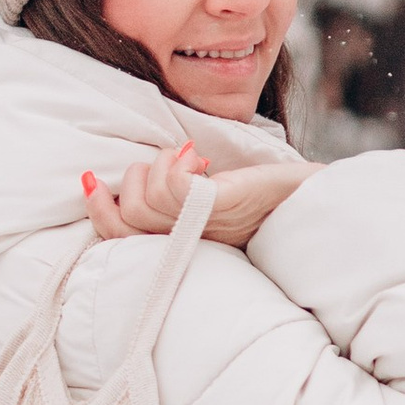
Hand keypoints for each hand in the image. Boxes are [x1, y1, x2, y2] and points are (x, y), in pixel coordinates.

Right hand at [82, 139, 315, 247]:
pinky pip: (173, 189)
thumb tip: (127, 174)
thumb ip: (174, 193)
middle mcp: (188, 243)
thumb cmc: (266, 197)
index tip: (92, 181)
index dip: (98, 211)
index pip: (118, 238)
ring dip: (161, 164)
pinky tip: (199, 160)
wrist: (313, 199)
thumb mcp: (210, 198)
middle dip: (135, 178)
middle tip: (175, 164)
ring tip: (192, 160)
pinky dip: (177, 164)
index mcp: (181, 244)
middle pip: (126, 216)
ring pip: (146, 199)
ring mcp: (203, 227)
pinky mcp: (219, 206)